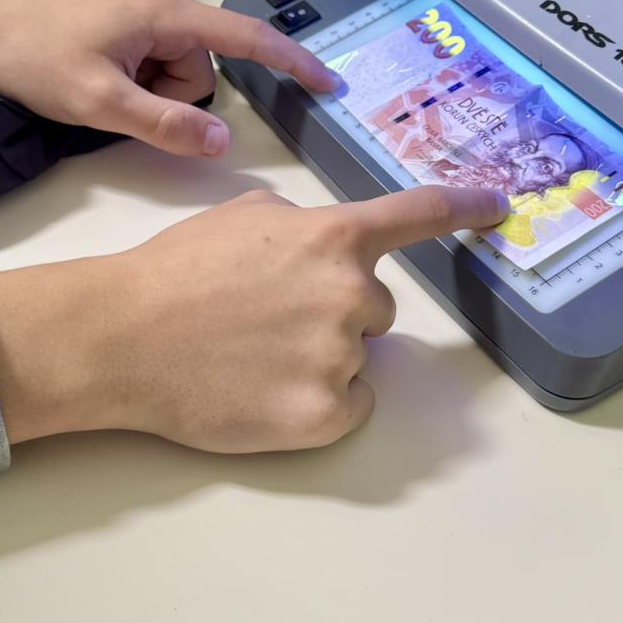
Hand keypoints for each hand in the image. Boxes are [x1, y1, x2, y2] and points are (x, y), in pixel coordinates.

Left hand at [0, 0, 337, 155]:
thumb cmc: (31, 53)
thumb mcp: (97, 102)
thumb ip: (164, 124)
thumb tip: (223, 140)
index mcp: (165, 12)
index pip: (247, 39)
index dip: (291, 63)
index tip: (329, 82)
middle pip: (199, 65)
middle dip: (167, 93)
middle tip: (110, 98)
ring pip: (173, 60)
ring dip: (145, 83)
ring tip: (93, 80)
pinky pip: (150, 45)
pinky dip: (132, 67)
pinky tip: (88, 66)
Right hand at [0, 184, 508, 452]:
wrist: (121, 337)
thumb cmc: (174, 272)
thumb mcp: (240, 218)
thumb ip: (300, 226)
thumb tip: (317, 246)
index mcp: (333, 238)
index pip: (417, 217)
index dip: (464, 209)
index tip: (500, 208)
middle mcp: (351, 295)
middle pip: (377, 308)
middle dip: (336, 312)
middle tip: (270, 319)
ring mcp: (341, 358)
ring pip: (358, 358)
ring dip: (322, 357)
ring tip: (254, 356)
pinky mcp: (326, 415)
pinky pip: (351, 406)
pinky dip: (319, 403)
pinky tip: (265, 390)